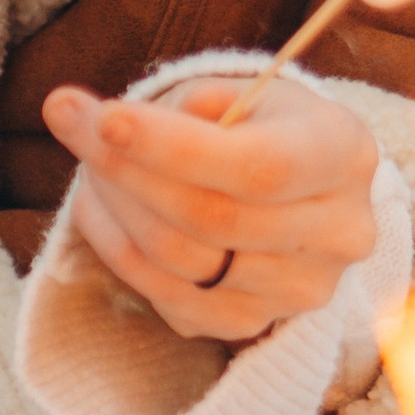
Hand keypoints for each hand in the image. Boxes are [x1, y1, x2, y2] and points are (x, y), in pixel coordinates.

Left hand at [40, 71, 381, 346]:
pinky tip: (101, 209)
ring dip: (115, 209)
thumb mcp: (245, 92)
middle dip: (124, 168)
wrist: (301, 190)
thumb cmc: (263, 126)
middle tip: (69, 121)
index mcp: (345, 155)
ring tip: (87, 163)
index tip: (103, 117)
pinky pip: (169, 297)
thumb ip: (187, 103)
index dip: (173, 147)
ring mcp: (302, 288)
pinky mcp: (257, 322)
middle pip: (210, 218)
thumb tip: (91, 119)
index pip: (258, 166)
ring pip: (180, 261)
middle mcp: (340, 232)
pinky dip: (119, 251)